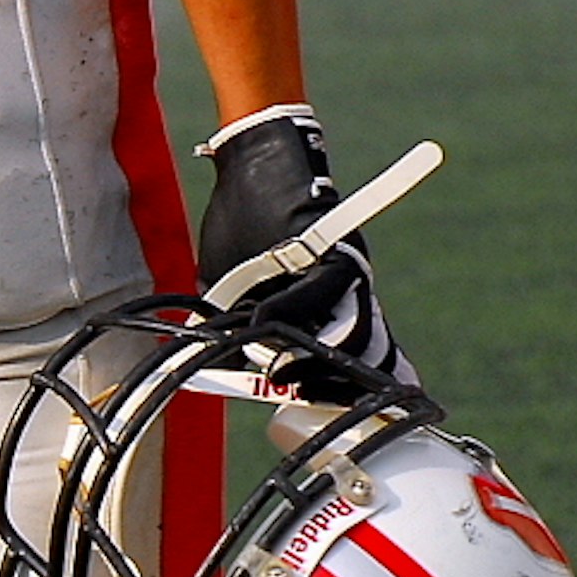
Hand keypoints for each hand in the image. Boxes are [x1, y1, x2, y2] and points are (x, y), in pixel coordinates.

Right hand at [192, 106, 414, 386]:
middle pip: (358, 357)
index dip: (336, 390)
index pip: (341, 361)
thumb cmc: (241, 226)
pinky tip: (260, 324)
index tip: (322, 412)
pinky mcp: (335, 253)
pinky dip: (290, 311)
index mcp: (324, 309)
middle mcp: (346, 296)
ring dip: (312, 359)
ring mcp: (345, 277)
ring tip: (279, 376)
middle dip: (333, 388)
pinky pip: (319, 292)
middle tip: (304, 403)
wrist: (255, 165)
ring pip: (348, 335)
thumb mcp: (226, 286)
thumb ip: (228, 325)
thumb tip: (218, 368)